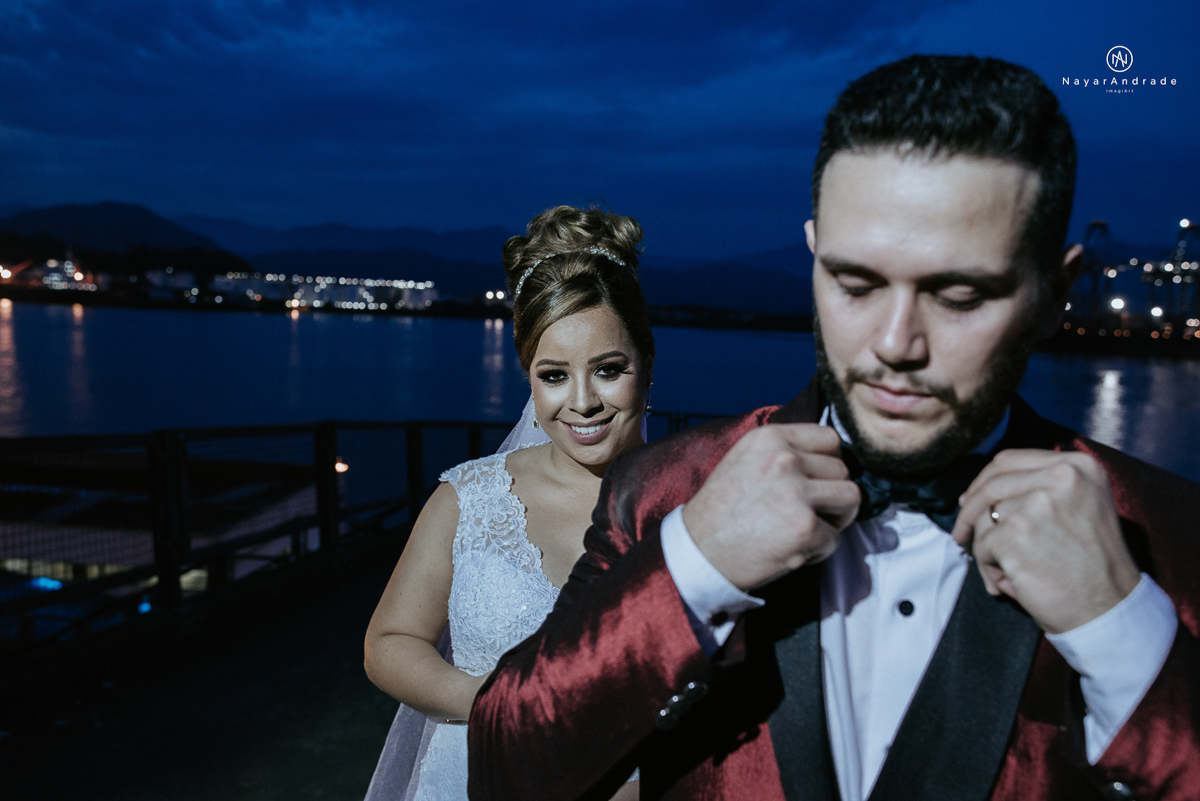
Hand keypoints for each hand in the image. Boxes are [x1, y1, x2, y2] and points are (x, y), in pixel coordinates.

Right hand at [682, 424, 859, 589]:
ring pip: (851, 498)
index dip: (827, 463)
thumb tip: (832, 456)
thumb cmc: (723, 511)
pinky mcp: (804, 527)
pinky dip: (819, 549)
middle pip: (843, 470)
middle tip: (802, 511)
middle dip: (830, 494)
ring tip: (805, 527)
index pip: (830, 438)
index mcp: (769, 438)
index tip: (813, 481)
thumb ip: (783, 451)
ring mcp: (796, 493)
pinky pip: (836, 537)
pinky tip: (791, 548)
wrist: (699, 553)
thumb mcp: (745, 460)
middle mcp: (784, 459)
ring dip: (834, 518)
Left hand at [952, 449, 1140, 633]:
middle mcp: (1060, 477)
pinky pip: (982, 546)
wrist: (1110, 609)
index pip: (1009, 461)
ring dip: (986, 549)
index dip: (983, 482)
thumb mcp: (1080, 507)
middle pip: (990, 486)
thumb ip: (1039, 488)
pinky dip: (989, 568)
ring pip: (983, 518)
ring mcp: (1037, 505)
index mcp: (1078, 466)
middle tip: (961, 535)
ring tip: (1008, 573)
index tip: (970, 500)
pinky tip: (1010, 584)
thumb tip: (975, 493)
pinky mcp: (1015, 534)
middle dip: (969, 512)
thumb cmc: (1091, 565)